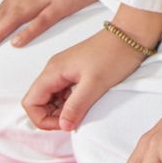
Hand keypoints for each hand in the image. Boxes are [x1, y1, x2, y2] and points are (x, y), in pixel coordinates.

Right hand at [21, 10, 161, 132]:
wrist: (131, 36)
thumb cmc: (114, 54)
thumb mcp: (95, 84)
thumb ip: (76, 107)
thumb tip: (63, 126)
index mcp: (53, 71)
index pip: (30, 102)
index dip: (43, 119)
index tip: (63, 125)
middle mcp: (54, 70)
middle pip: (38, 101)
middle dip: (51, 117)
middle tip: (73, 121)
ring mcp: (64, 71)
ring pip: (51, 99)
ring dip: (62, 111)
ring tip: (80, 113)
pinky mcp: (75, 72)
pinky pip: (64, 93)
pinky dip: (70, 103)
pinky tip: (85, 104)